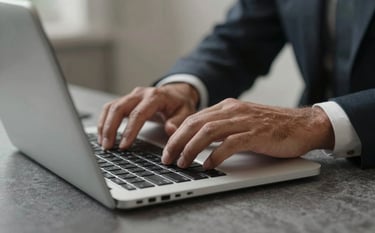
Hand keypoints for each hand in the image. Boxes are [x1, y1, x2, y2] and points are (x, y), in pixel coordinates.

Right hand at [97, 83, 198, 148]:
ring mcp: (131, 96)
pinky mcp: (126, 100)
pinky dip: (104, 121)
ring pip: (111, 107)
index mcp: (155, 97)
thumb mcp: (185, 112)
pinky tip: (102, 135)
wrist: (177, 93)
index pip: (138, 113)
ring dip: (104, 125)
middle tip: (108, 146)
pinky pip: (110, 108)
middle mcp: (141, 94)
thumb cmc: (180, 104)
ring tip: (103, 143)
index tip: (124, 145)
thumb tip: (170, 130)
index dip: (129, 130)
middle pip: (119, 108)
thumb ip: (178, 122)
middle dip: (111, 128)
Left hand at [162, 98, 333, 168]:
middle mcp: (233, 110)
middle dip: (177, 142)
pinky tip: (208, 165)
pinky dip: (215, 155)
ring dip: (192, 149)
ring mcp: (245, 121)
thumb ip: (222, 126)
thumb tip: (199, 141)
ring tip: (184, 163)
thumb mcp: (242, 121)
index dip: (177, 134)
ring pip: (208, 132)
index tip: (168, 149)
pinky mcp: (256, 134)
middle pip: (196, 124)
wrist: (303, 124)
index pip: (194, 118)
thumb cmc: (272, 126)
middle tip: (168, 158)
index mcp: (227, 106)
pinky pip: (230, 144)